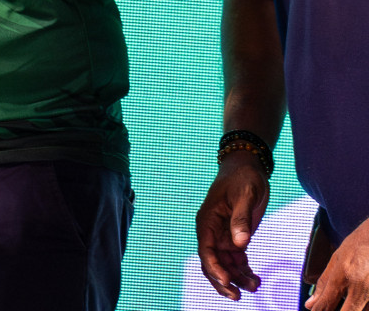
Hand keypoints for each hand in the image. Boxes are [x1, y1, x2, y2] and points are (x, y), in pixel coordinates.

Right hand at [196, 152, 270, 299]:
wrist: (247, 167)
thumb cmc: (243, 178)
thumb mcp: (245, 196)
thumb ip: (241, 219)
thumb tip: (240, 244)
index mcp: (207, 221)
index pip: (206, 250)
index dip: (215, 268)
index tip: (228, 282)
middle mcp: (212, 231)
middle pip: (212, 262)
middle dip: (223, 281)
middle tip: (237, 296)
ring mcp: (223, 235)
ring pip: (225, 265)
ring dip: (237, 278)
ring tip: (255, 286)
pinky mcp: (235, 237)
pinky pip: (236, 260)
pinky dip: (244, 271)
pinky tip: (256, 279)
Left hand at [306, 218, 368, 310]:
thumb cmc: (357, 247)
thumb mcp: (336, 260)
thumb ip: (323, 284)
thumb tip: (310, 305)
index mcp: (343, 275)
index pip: (328, 301)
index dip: (319, 310)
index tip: (315, 310)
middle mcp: (360, 285)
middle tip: (331, 307)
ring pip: (362, 310)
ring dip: (351, 307)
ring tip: (345, 299)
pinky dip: (363, 305)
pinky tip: (356, 299)